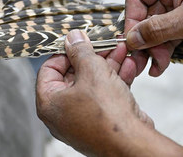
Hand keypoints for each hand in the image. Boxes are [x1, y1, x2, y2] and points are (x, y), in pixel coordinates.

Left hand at [36, 30, 182, 155]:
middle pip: (73, 75)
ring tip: (119, 50)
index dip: (64, 52)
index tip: (78, 42)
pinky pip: (103, 95)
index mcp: (49, 102)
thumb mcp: (92, 71)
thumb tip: (73, 38)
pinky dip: (114, 80)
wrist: (133, 143)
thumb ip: (81, 51)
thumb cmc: (107, 116)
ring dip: (107, 65)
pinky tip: (127, 65)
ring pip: (92, 83)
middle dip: (92, 56)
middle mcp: (63, 113)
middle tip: (103, 44)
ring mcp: (82, 117)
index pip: (49, 69)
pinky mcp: (100, 120)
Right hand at [125, 0, 182, 75]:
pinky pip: (162, 40)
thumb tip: (133, 38)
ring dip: (151, 51)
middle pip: (142, 17)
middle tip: (139, 60)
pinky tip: (159, 65)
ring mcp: (174, 10)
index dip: (132, 19)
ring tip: (154, 65)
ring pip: (151, 32)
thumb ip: (159, 28)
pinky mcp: (180, 25)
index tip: (132, 40)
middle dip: (142, 41)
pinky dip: (160, 53)